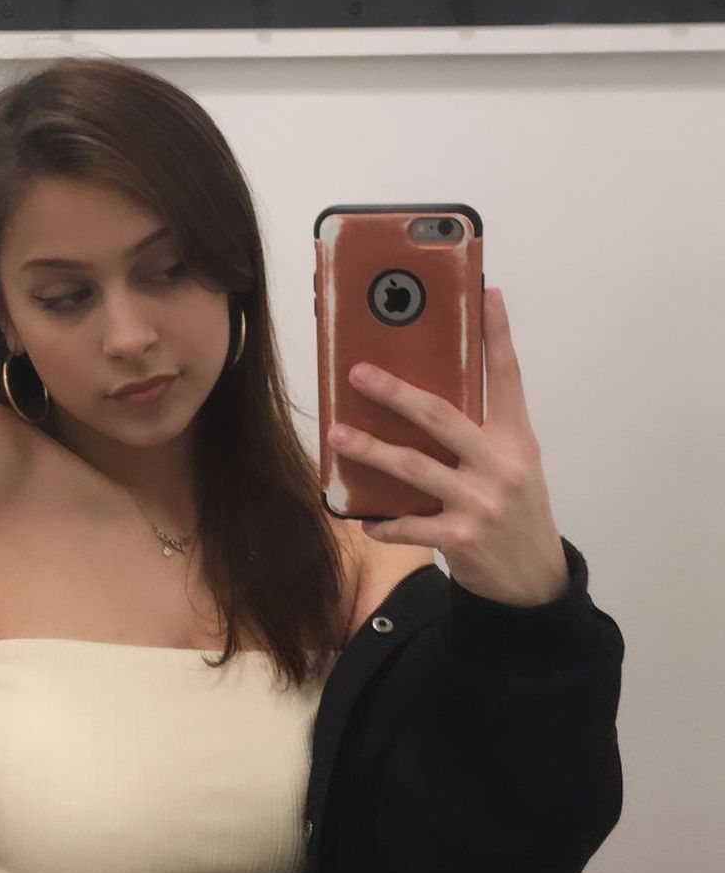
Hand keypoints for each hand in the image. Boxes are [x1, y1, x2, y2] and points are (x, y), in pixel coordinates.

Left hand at [326, 287, 569, 607]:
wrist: (534, 579)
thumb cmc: (515, 512)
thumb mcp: (513, 466)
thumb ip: (480, 435)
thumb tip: (422, 403)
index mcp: (516, 439)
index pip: (507, 377)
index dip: (498, 335)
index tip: (487, 293)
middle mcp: (501, 465)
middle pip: (442, 417)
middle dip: (396, 393)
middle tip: (359, 373)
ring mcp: (480, 502)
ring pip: (414, 468)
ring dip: (371, 451)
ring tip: (339, 435)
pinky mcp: (461, 537)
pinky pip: (409, 524)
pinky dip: (383, 523)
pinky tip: (362, 518)